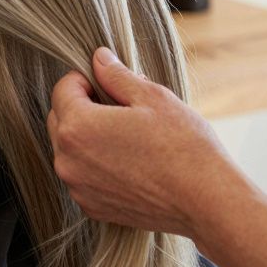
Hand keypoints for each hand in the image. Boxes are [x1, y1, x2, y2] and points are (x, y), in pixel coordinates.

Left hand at [47, 47, 246, 238]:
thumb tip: (98, 58)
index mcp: (78, 127)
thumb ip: (116, 75)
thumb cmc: (183, 146)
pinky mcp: (92, 207)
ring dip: (86, 136)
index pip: (63, 88)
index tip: (108, 84)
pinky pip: (82, 175)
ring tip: (126, 135)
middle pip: (60, 119)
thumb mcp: (152, 97)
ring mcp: (78, 188)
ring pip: (69, 149)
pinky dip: (95, 165)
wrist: (207, 201)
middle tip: (119, 107)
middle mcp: (68, 161)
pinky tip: (128, 161)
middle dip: (81, 106)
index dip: (85, 79)